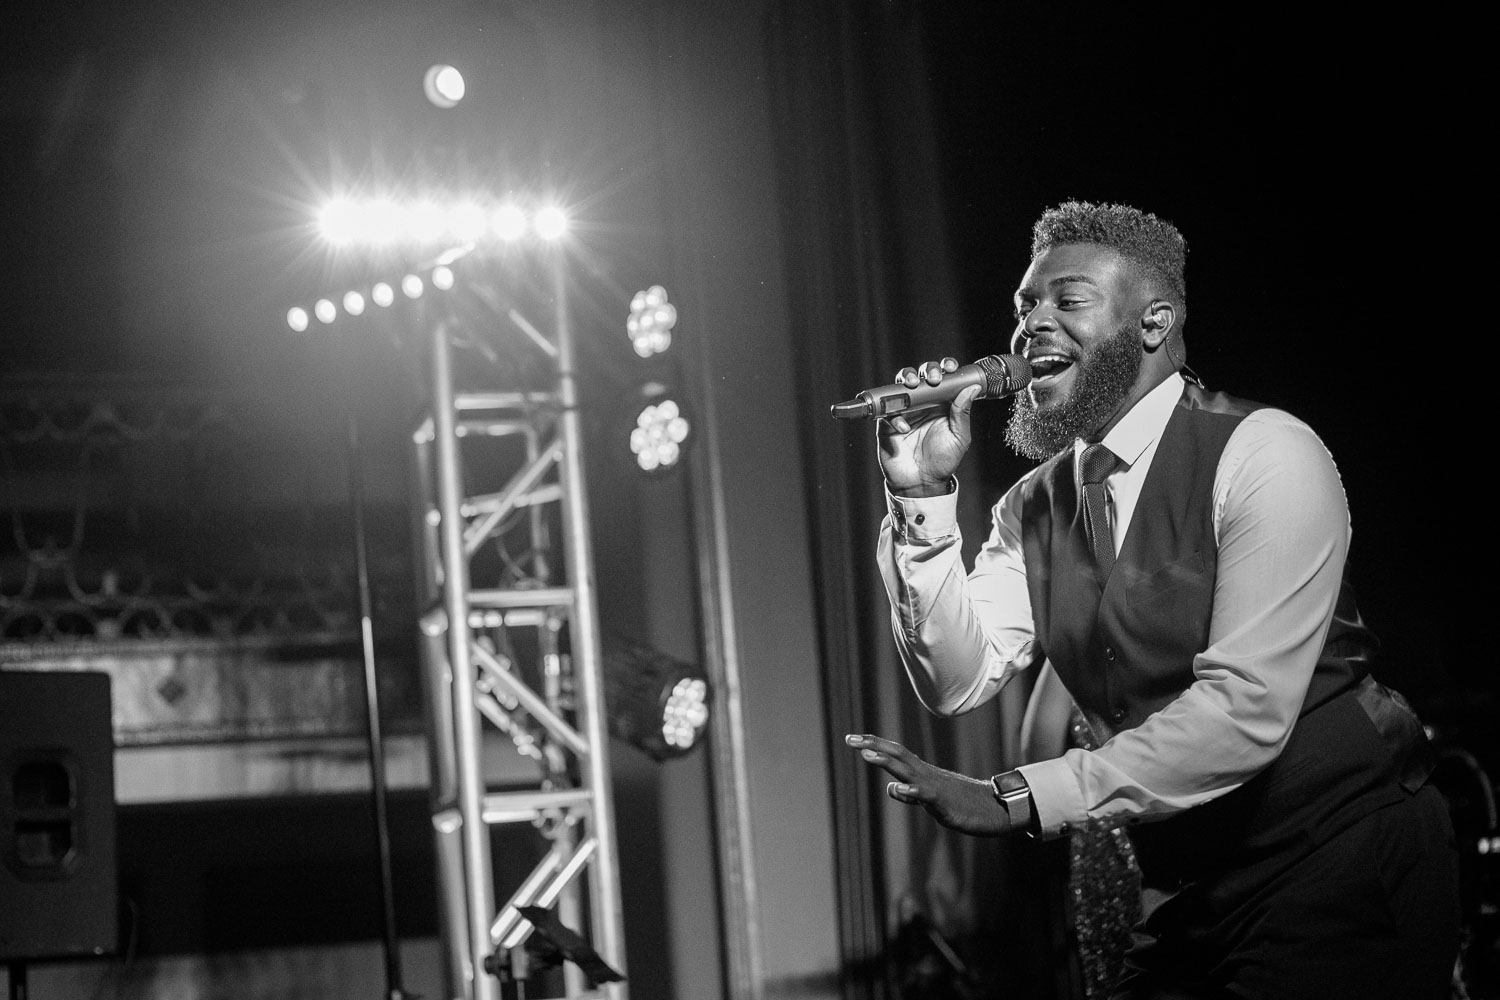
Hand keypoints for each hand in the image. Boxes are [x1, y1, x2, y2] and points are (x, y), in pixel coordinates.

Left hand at [845, 733, 1010, 836]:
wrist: (996, 808)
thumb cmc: (963, 802)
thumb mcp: (931, 797)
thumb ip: (910, 792)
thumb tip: (891, 788)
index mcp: (922, 773)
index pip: (895, 754)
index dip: (874, 745)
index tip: (852, 739)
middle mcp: (926, 775)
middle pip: (897, 755)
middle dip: (873, 746)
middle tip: (850, 739)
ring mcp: (935, 787)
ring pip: (907, 771)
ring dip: (886, 762)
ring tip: (866, 755)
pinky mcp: (944, 803)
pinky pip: (926, 795)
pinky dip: (911, 791)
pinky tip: (898, 788)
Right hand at [876, 358, 981, 496]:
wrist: (922, 484)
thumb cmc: (943, 462)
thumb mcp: (959, 437)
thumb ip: (963, 412)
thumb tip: (972, 387)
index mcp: (942, 404)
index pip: (943, 379)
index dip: (945, 368)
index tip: (950, 368)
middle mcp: (923, 404)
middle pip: (921, 376)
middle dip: (926, 371)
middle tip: (933, 379)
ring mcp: (905, 412)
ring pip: (901, 386)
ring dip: (906, 380)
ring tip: (913, 386)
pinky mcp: (888, 424)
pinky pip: (888, 412)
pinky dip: (895, 416)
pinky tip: (905, 428)